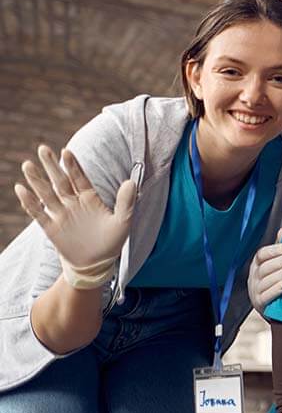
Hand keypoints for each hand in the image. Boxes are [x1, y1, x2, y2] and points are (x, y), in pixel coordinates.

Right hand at [14, 146, 134, 288]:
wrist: (96, 264)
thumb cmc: (111, 242)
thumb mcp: (123, 222)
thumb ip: (125, 202)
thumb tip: (130, 182)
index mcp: (90, 198)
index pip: (79, 178)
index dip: (72, 165)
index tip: (66, 151)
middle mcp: (73, 203)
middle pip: (60, 180)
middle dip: (51, 165)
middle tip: (42, 148)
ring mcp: (61, 214)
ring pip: (46, 193)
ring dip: (37, 180)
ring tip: (27, 165)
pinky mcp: (51, 228)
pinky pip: (38, 213)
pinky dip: (29, 202)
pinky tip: (21, 189)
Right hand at [247, 227, 281, 311]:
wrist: (275, 307)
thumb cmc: (277, 280)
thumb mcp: (278, 263)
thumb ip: (280, 248)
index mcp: (257, 265)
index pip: (261, 255)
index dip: (273, 250)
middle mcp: (254, 277)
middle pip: (264, 267)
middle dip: (280, 262)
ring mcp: (255, 291)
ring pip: (265, 281)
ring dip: (280, 275)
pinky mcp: (259, 304)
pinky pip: (265, 297)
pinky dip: (275, 290)